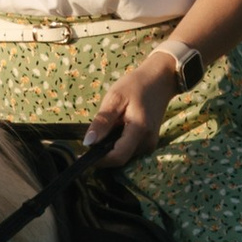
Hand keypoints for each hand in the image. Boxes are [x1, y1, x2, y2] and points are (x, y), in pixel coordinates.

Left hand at [85, 52, 176, 168]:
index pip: (118, 157)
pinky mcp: (149, 143)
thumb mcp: (115, 98)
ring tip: (108, 126)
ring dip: (110, 146)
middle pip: (119, 158)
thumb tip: (87, 142)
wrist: (160, 80)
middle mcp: (147, 143)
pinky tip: (116, 127)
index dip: (98, 161)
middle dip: (103, 152)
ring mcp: (150, 145)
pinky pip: (129, 150)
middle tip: (94, 133)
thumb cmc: (137, 85)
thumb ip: (102, 122)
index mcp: (140, 131)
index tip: (81, 155)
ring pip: (123, 155)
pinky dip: (118, 143)